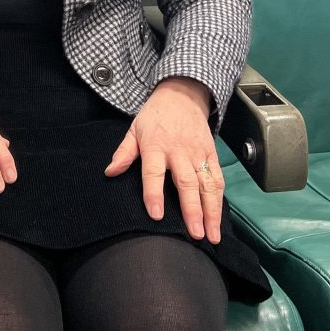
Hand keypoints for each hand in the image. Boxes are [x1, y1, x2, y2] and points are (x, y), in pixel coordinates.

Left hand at [105, 76, 223, 242]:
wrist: (182, 95)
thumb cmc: (155, 117)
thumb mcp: (134, 130)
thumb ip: (123, 153)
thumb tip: (110, 172)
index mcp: (156, 146)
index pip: (153, 173)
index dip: (154, 194)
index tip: (156, 215)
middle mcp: (179, 151)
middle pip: (187, 183)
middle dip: (192, 210)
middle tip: (195, 234)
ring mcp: (198, 153)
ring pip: (207, 185)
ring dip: (211, 211)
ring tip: (212, 235)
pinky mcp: (212, 154)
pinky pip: (218, 179)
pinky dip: (220, 199)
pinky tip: (219, 218)